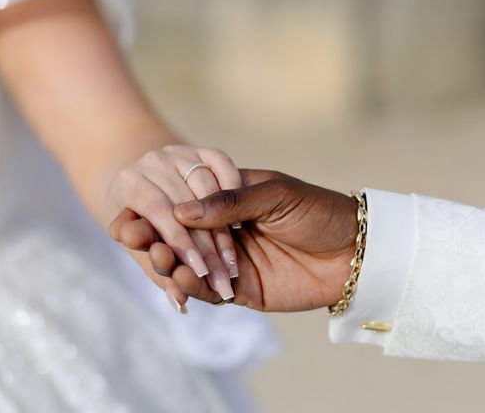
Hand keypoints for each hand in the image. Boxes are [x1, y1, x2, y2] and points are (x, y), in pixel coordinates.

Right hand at [112, 169, 357, 311]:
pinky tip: (182, 278)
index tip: (129, 209)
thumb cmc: (317, 211)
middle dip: (154, 236)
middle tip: (130, 235)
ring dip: (170, 261)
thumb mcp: (275, 194)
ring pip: (189, 264)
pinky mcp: (241, 291)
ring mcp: (230, 262)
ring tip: (157, 257)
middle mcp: (224, 232)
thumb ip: (230, 201)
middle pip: (179, 236)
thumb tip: (180, 210)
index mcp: (229, 202)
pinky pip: (210, 290)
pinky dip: (194, 286)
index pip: (184, 204)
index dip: (158, 208)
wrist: (355, 250)